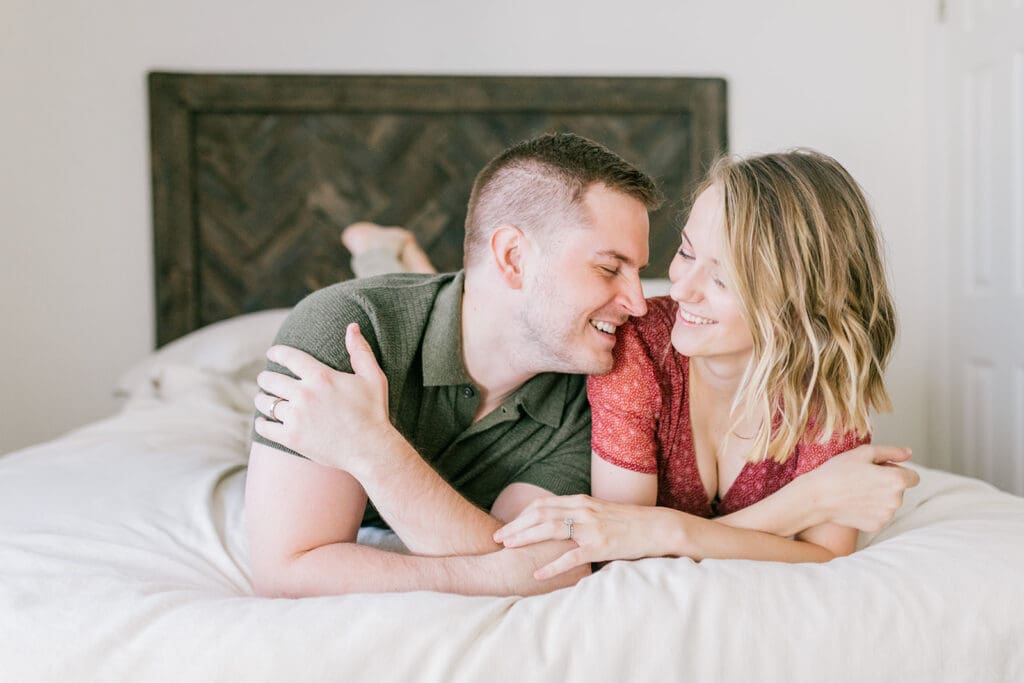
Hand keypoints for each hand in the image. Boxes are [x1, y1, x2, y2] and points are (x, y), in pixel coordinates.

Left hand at [253, 323, 397, 475]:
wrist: (371, 449)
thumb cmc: (374, 412)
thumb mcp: (373, 377)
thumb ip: (360, 350)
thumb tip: (352, 326)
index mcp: (321, 376)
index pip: (289, 357)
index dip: (276, 353)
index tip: (271, 353)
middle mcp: (305, 394)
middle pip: (271, 379)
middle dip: (265, 378)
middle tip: (265, 379)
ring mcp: (296, 417)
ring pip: (266, 403)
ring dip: (262, 399)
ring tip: (263, 399)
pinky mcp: (292, 438)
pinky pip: (265, 427)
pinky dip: (262, 423)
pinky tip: (263, 421)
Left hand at [493, 495, 664, 579]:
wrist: (656, 527)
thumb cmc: (627, 522)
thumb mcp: (599, 511)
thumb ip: (578, 514)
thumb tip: (557, 523)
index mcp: (581, 501)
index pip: (542, 505)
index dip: (521, 515)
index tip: (506, 525)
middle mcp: (582, 510)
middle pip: (539, 515)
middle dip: (515, 526)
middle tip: (496, 537)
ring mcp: (590, 527)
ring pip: (549, 530)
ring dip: (525, 539)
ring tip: (507, 548)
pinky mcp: (599, 546)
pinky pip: (570, 557)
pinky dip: (551, 565)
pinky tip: (537, 574)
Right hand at [807, 445, 920, 531]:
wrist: (817, 497)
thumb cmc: (838, 471)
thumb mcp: (863, 453)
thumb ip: (891, 452)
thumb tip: (909, 453)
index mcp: (896, 480)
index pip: (913, 477)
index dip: (897, 471)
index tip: (880, 470)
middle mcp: (896, 500)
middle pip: (900, 490)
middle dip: (887, 484)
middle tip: (862, 479)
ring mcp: (886, 515)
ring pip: (890, 503)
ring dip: (879, 497)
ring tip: (856, 491)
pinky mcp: (876, 525)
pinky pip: (879, 515)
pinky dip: (870, 510)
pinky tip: (854, 503)